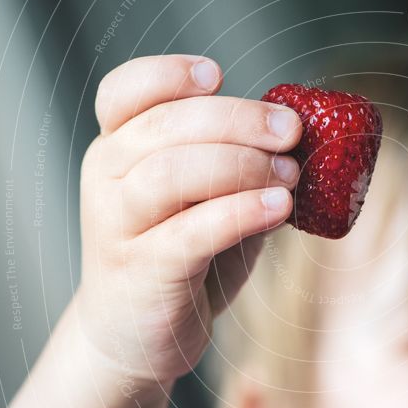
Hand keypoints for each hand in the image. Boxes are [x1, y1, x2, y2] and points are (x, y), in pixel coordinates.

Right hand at [76, 54, 301, 388]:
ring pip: (171, 173)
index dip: (168, 74)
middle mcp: (106, 176)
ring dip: (242, 165)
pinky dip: (242, 212)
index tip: (217, 74)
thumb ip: (235, 164)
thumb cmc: (178, 253)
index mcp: (118, 146)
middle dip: (236, 120)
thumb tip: (300, 138)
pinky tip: (280, 207)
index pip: (125, 91)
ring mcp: (116, 224)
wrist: (134, 334)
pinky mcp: (140, 270)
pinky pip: (192, 232)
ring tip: (291, 173)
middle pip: (163, 126)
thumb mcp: (202, 198)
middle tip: (290, 130)